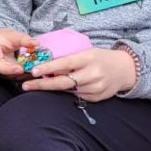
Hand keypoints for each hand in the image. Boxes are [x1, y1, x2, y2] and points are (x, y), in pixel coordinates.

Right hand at [0, 28, 36, 77]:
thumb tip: (36, 43)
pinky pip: (13, 76)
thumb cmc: (3, 37)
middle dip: (18, 74)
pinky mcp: (4, 74)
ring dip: (22, 76)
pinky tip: (33, 72)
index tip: (21, 69)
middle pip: (3, 74)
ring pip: (9, 77)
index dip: (8, 69)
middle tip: (32, 72)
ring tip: (34, 72)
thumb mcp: (13, 35)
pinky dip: (23, 75)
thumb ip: (24, 39)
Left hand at [21, 48, 136, 101]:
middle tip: (26, 86)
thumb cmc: (100, 58)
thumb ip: (70, 59)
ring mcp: (94, 88)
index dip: (48, 68)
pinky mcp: (96, 98)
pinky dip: (68, 92)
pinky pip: (76, 96)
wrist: (124, 69)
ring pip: (68, 90)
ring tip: (39, 85)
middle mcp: (92, 74)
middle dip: (42, 85)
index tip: (33, 71)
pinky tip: (66, 87)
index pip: (65, 63)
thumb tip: (47, 65)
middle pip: (63, 82)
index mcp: (88, 58)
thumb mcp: (87, 52)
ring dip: (54, 88)